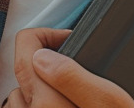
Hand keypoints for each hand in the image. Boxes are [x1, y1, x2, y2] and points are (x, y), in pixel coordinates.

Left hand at [5, 27, 133, 107]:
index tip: (69, 40)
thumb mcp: (111, 101)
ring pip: (22, 94)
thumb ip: (73, 76)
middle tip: (76, 65)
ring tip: (70, 93)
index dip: (48, 34)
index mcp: (47, 102)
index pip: (25, 45)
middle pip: (22, 68)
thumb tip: (42, 54)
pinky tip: (62, 106)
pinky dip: (39, 105)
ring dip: (41, 88)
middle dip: (47, 59)